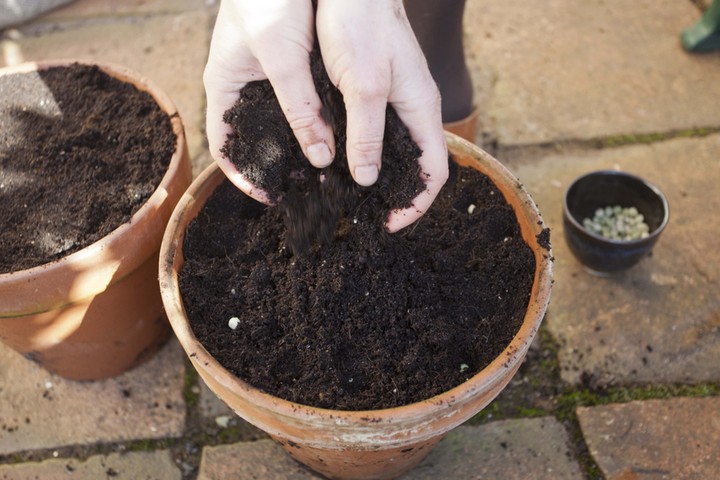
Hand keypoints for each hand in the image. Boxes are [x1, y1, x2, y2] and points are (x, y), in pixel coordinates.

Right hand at [204, 0, 334, 204]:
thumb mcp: (281, 55)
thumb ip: (300, 105)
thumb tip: (319, 155)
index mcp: (224, 86)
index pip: (223, 146)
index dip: (241, 176)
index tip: (267, 197)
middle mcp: (243, 85)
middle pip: (254, 139)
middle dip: (275, 166)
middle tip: (303, 188)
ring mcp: (265, 75)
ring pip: (278, 123)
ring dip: (296, 145)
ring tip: (321, 170)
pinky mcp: (289, 65)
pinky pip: (298, 104)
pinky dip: (312, 121)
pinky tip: (334, 133)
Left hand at [316, 0, 447, 230]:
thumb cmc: (361, 24)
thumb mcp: (363, 86)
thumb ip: (367, 134)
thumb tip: (367, 179)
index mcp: (421, 108)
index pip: (435, 172)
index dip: (417, 204)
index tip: (391, 224)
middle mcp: (412, 108)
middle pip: (416, 166)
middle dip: (397, 195)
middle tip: (366, 217)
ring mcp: (395, 99)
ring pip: (394, 150)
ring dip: (378, 176)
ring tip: (350, 198)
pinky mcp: (374, 90)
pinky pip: (375, 132)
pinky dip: (363, 152)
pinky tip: (338, 161)